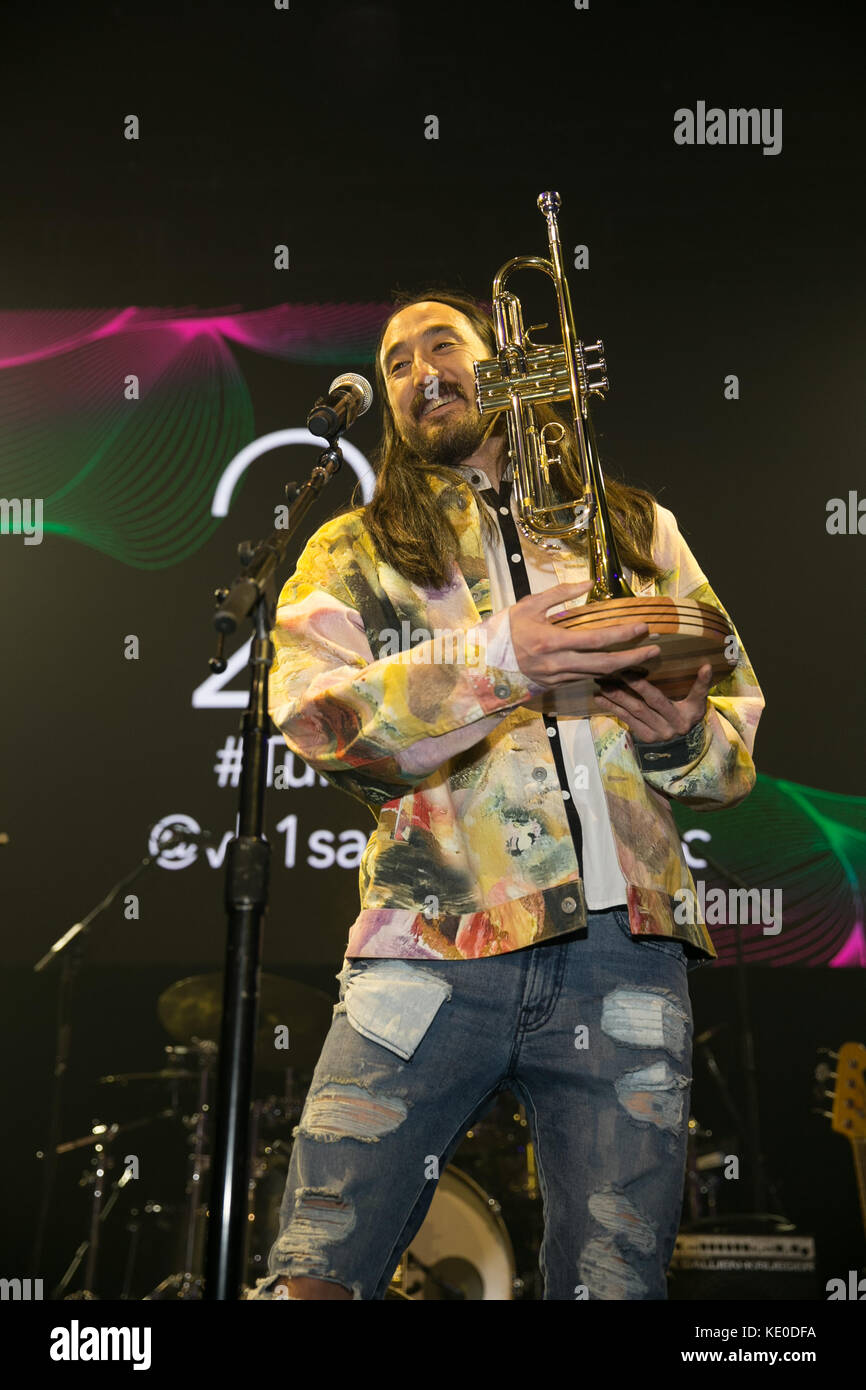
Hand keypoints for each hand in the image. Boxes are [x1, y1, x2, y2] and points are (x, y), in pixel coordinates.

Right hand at [510, 581, 661, 687]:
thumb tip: (589, 583)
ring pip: (598, 676)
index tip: (643, 628)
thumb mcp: (530, 604)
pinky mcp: (556, 685)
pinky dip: (604, 674)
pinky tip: (618, 667)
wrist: (485, 661)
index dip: (622, 635)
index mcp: (552, 641)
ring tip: (643, 659)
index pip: (596, 640)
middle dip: (633, 658)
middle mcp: (558, 663)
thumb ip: (560, 594)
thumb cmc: (507, 629)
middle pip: (604, 664)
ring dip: (623, 668)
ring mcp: (557, 678)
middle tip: (655, 651)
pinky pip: (586, 680)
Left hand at [594, 663, 713, 742]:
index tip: (703, 667)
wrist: (679, 745)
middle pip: (653, 701)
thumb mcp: (696, 703)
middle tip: (621, 669)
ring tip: (603, 680)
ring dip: (618, 695)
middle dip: (636, 685)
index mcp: (690, 713)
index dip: (699, 682)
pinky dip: (612, 707)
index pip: (696, 694)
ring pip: (635, 711)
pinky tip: (599, 697)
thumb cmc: (686, 715)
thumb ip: (700, 686)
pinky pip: (626, 720)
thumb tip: (708, 666)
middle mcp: (674, 725)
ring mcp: (658, 733)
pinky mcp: (644, 737)